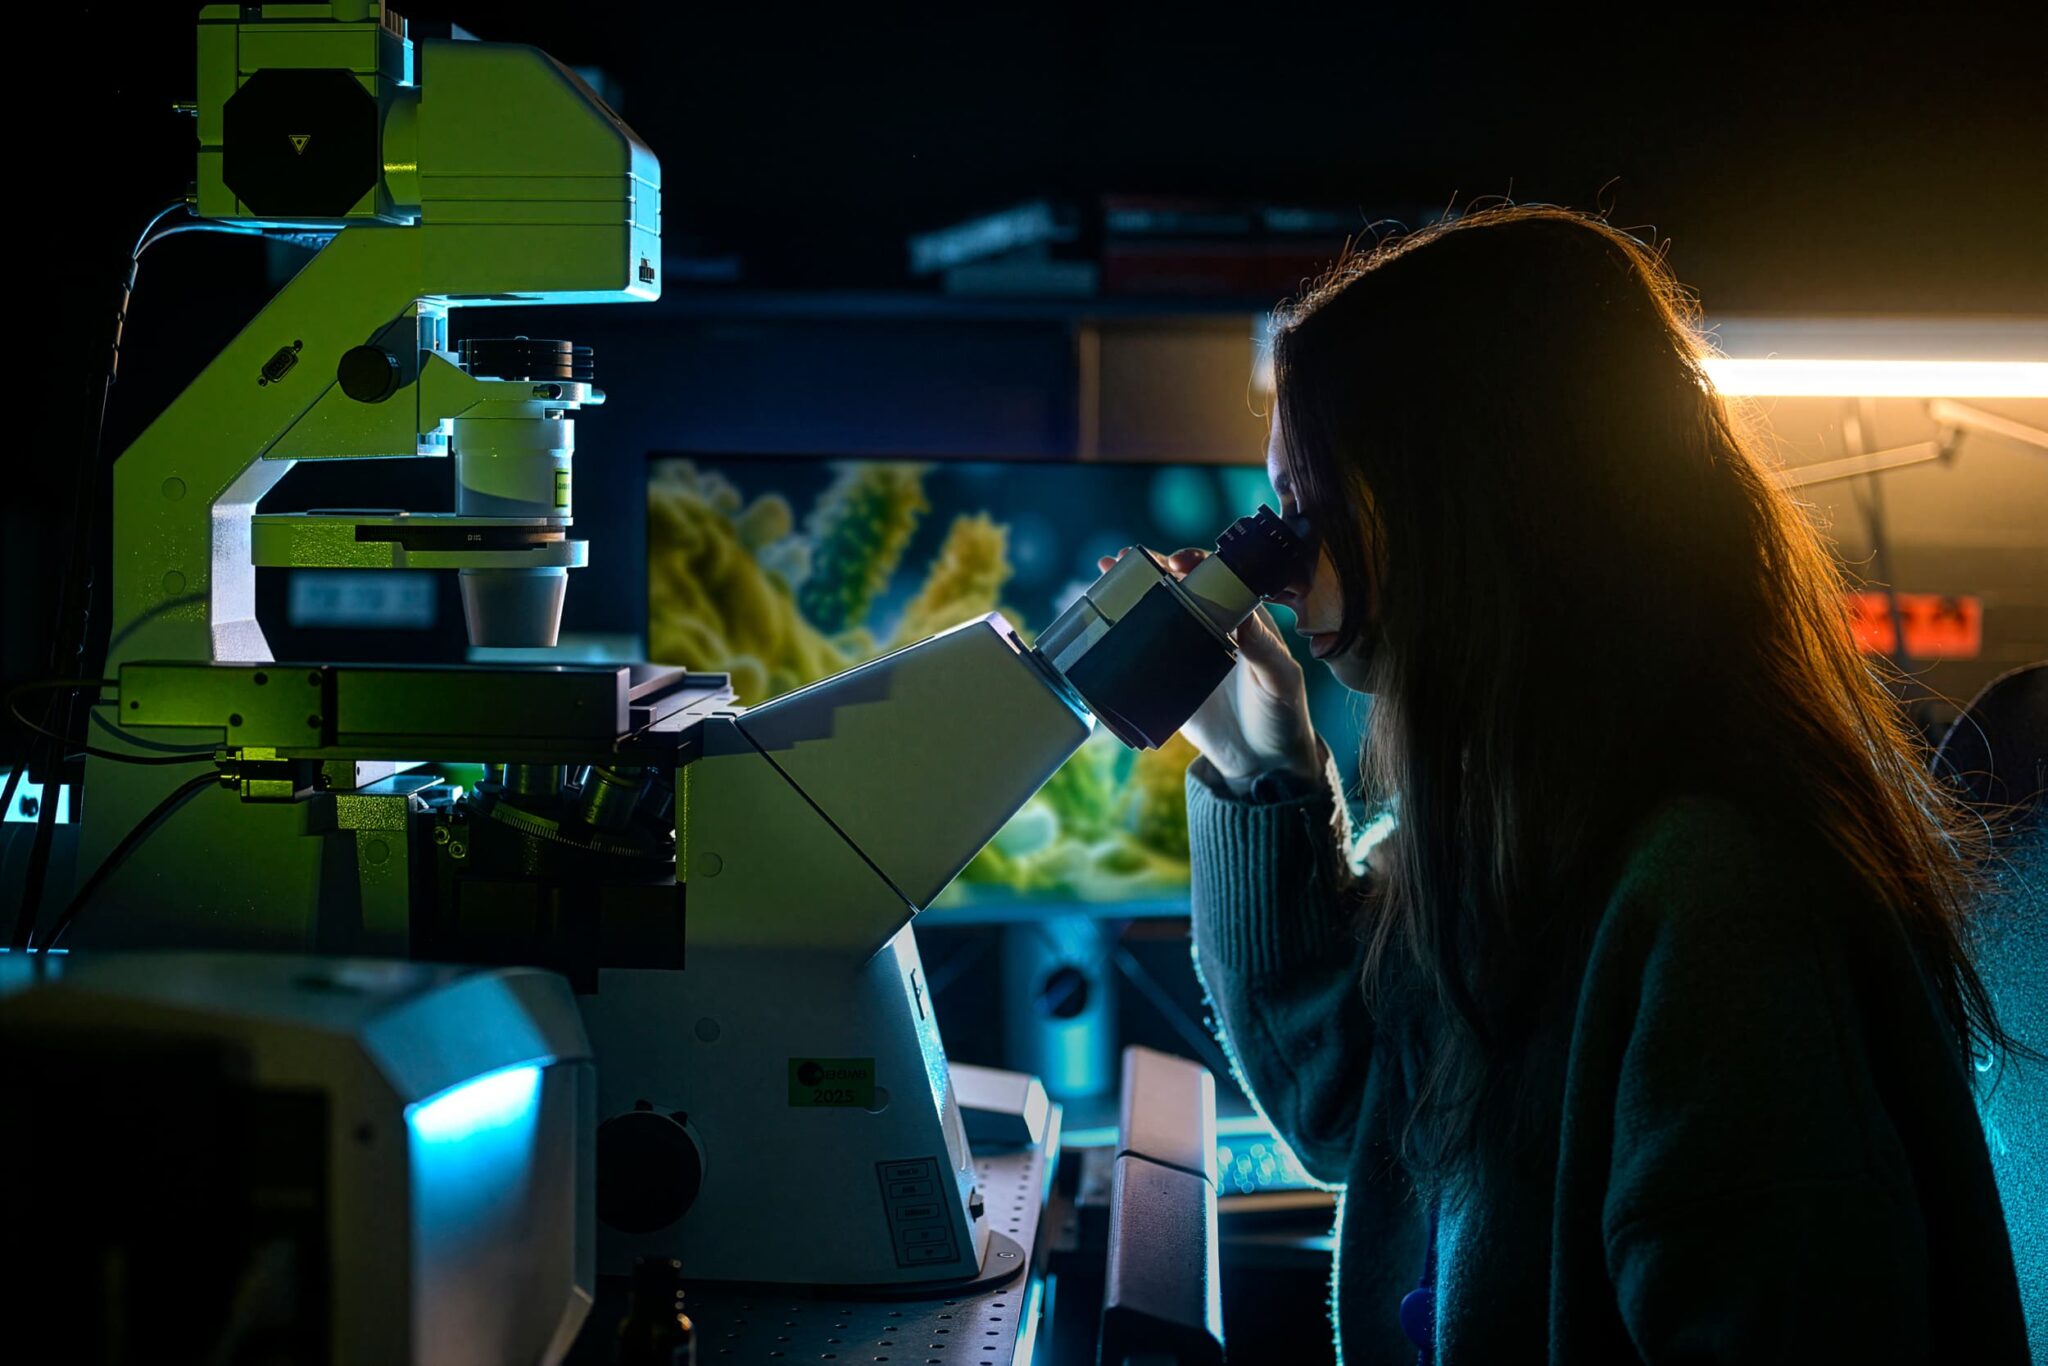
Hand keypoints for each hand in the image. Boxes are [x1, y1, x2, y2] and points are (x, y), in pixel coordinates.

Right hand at [1097, 547, 1321, 781]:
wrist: (1261, 760)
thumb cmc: (1282, 713)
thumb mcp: (1280, 680)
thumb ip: (1264, 648)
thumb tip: (1241, 615)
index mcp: (1243, 616)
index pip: (1216, 577)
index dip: (1194, 562)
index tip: (1175, 562)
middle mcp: (1211, 625)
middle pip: (1177, 585)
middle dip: (1149, 567)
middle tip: (1122, 560)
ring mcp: (1186, 649)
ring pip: (1155, 611)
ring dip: (1129, 590)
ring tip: (1104, 573)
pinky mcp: (1167, 676)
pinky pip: (1141, 650)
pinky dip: (1120, 633)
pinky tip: (1099, 619)